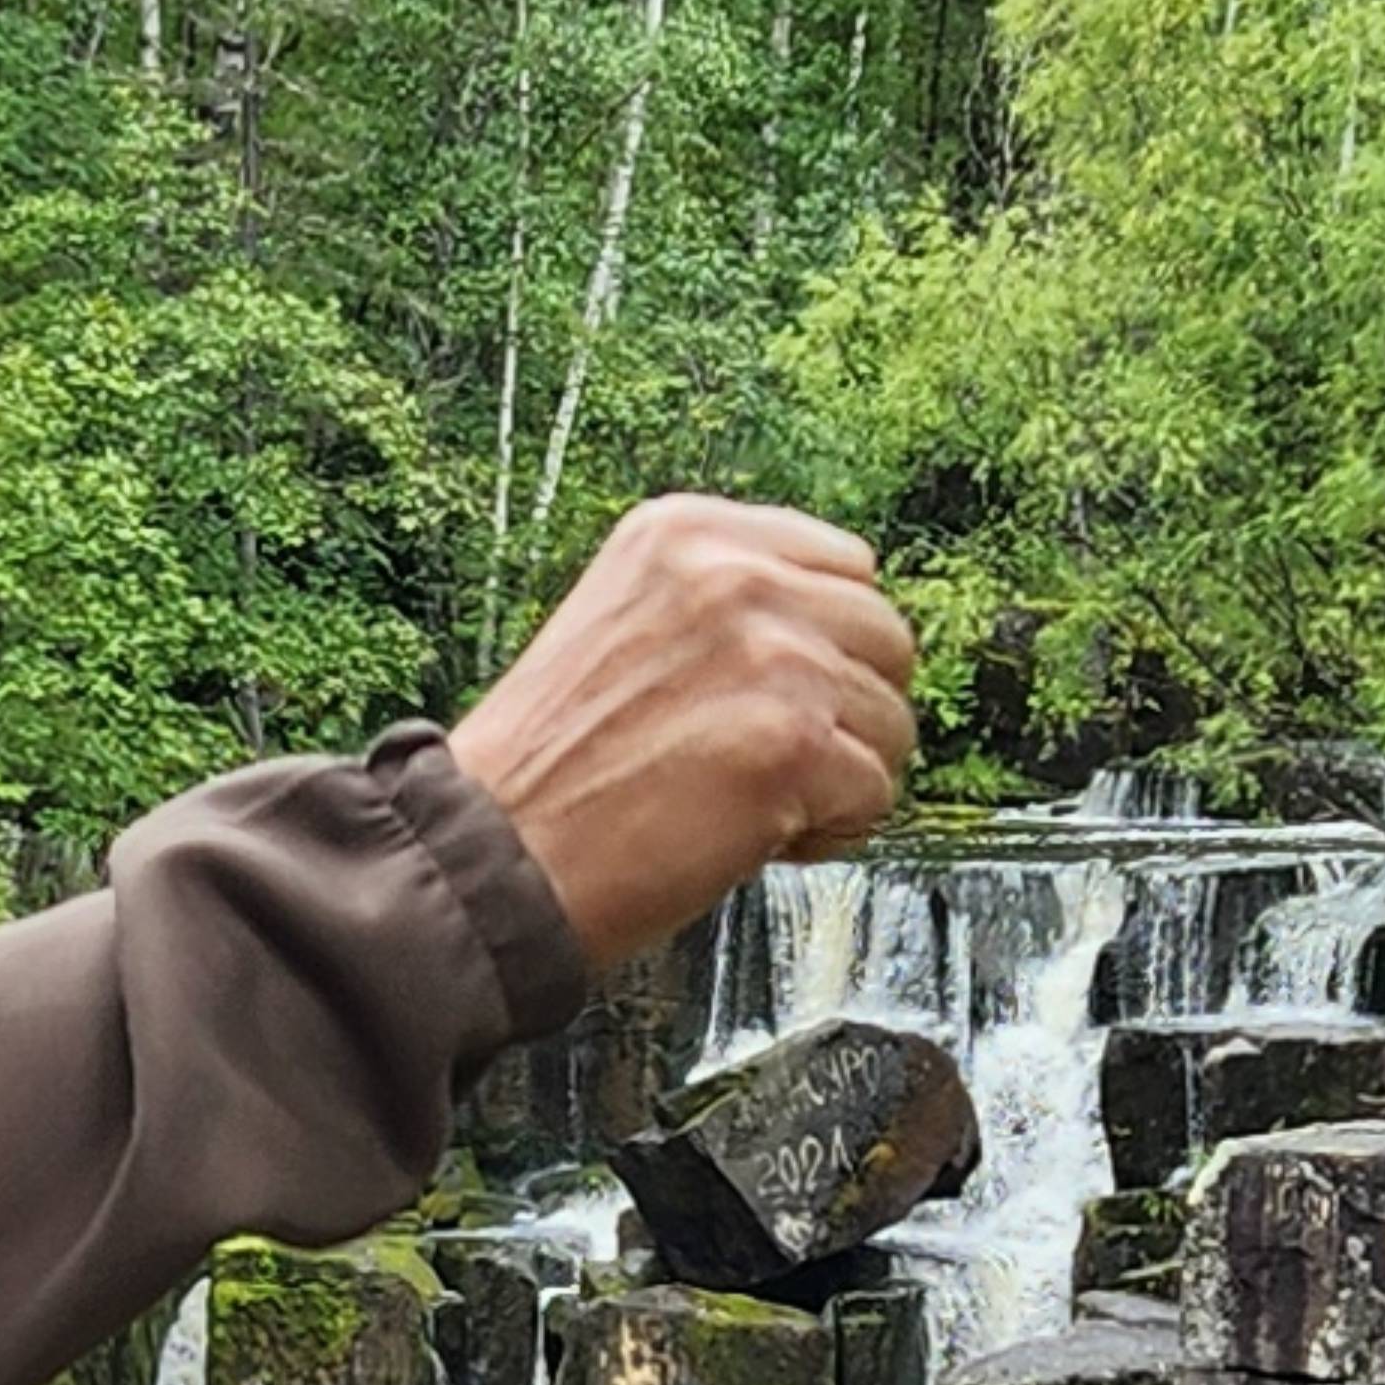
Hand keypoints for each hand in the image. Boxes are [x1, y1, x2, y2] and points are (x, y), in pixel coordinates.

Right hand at [444, 496, 921, 966]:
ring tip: (759, 805)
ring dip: (844, 777)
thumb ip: (718, 605)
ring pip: (891, 720)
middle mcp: (735, 576)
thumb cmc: (548, 768)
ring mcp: (773, 656)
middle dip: (848, 711)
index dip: (828, 645)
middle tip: (777, 762)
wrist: (492, 852)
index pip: (844, 563)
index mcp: (686, 532)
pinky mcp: (795, 744)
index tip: (780, 696)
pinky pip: (876, 792)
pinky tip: (761, 840)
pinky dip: (832, 832)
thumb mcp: (620, 622)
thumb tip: (831, 634)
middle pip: (884, 637)